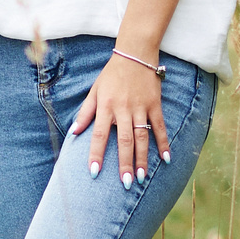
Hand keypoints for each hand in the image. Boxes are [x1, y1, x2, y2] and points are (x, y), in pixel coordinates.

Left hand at [70, 51, 170, 183]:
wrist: (135, 54)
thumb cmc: (111, 75)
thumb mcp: (95, 91)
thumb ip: (85, 112)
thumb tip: (74, 132)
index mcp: (106, 107)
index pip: (99, 135)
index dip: (97, 154)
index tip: (94, 172)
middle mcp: (123, 109)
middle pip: (124, 141)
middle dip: (124, 163)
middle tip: (125, 183)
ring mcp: (141, 107)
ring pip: (142, 137)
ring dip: (142, 158)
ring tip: (141, 178)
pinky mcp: (155, 105)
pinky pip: (160, 127)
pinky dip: (163, 143)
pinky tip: (166, 159)